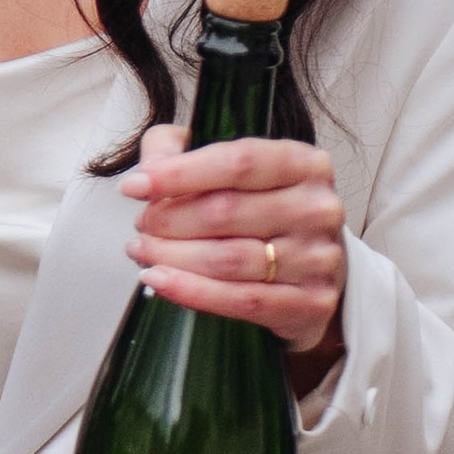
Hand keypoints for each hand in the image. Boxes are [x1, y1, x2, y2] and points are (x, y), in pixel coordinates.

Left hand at [122, 124, 346, 380]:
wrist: (311, 269)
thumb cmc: (261, 210)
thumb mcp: (228, 168)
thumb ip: (180, 151)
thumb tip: (144, 174)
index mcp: (305, 163)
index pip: (238, 161)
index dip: (180, 174)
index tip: (134, 186)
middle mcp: (318, 208)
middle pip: (225, 212)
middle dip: (168, 219)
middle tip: (141, 225)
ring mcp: (318, 258)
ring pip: (227, 259)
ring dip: (170, 256)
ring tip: (142, 251)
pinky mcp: (310, 302)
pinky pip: (239, 300)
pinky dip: (189, 291)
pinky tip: (158, 279)